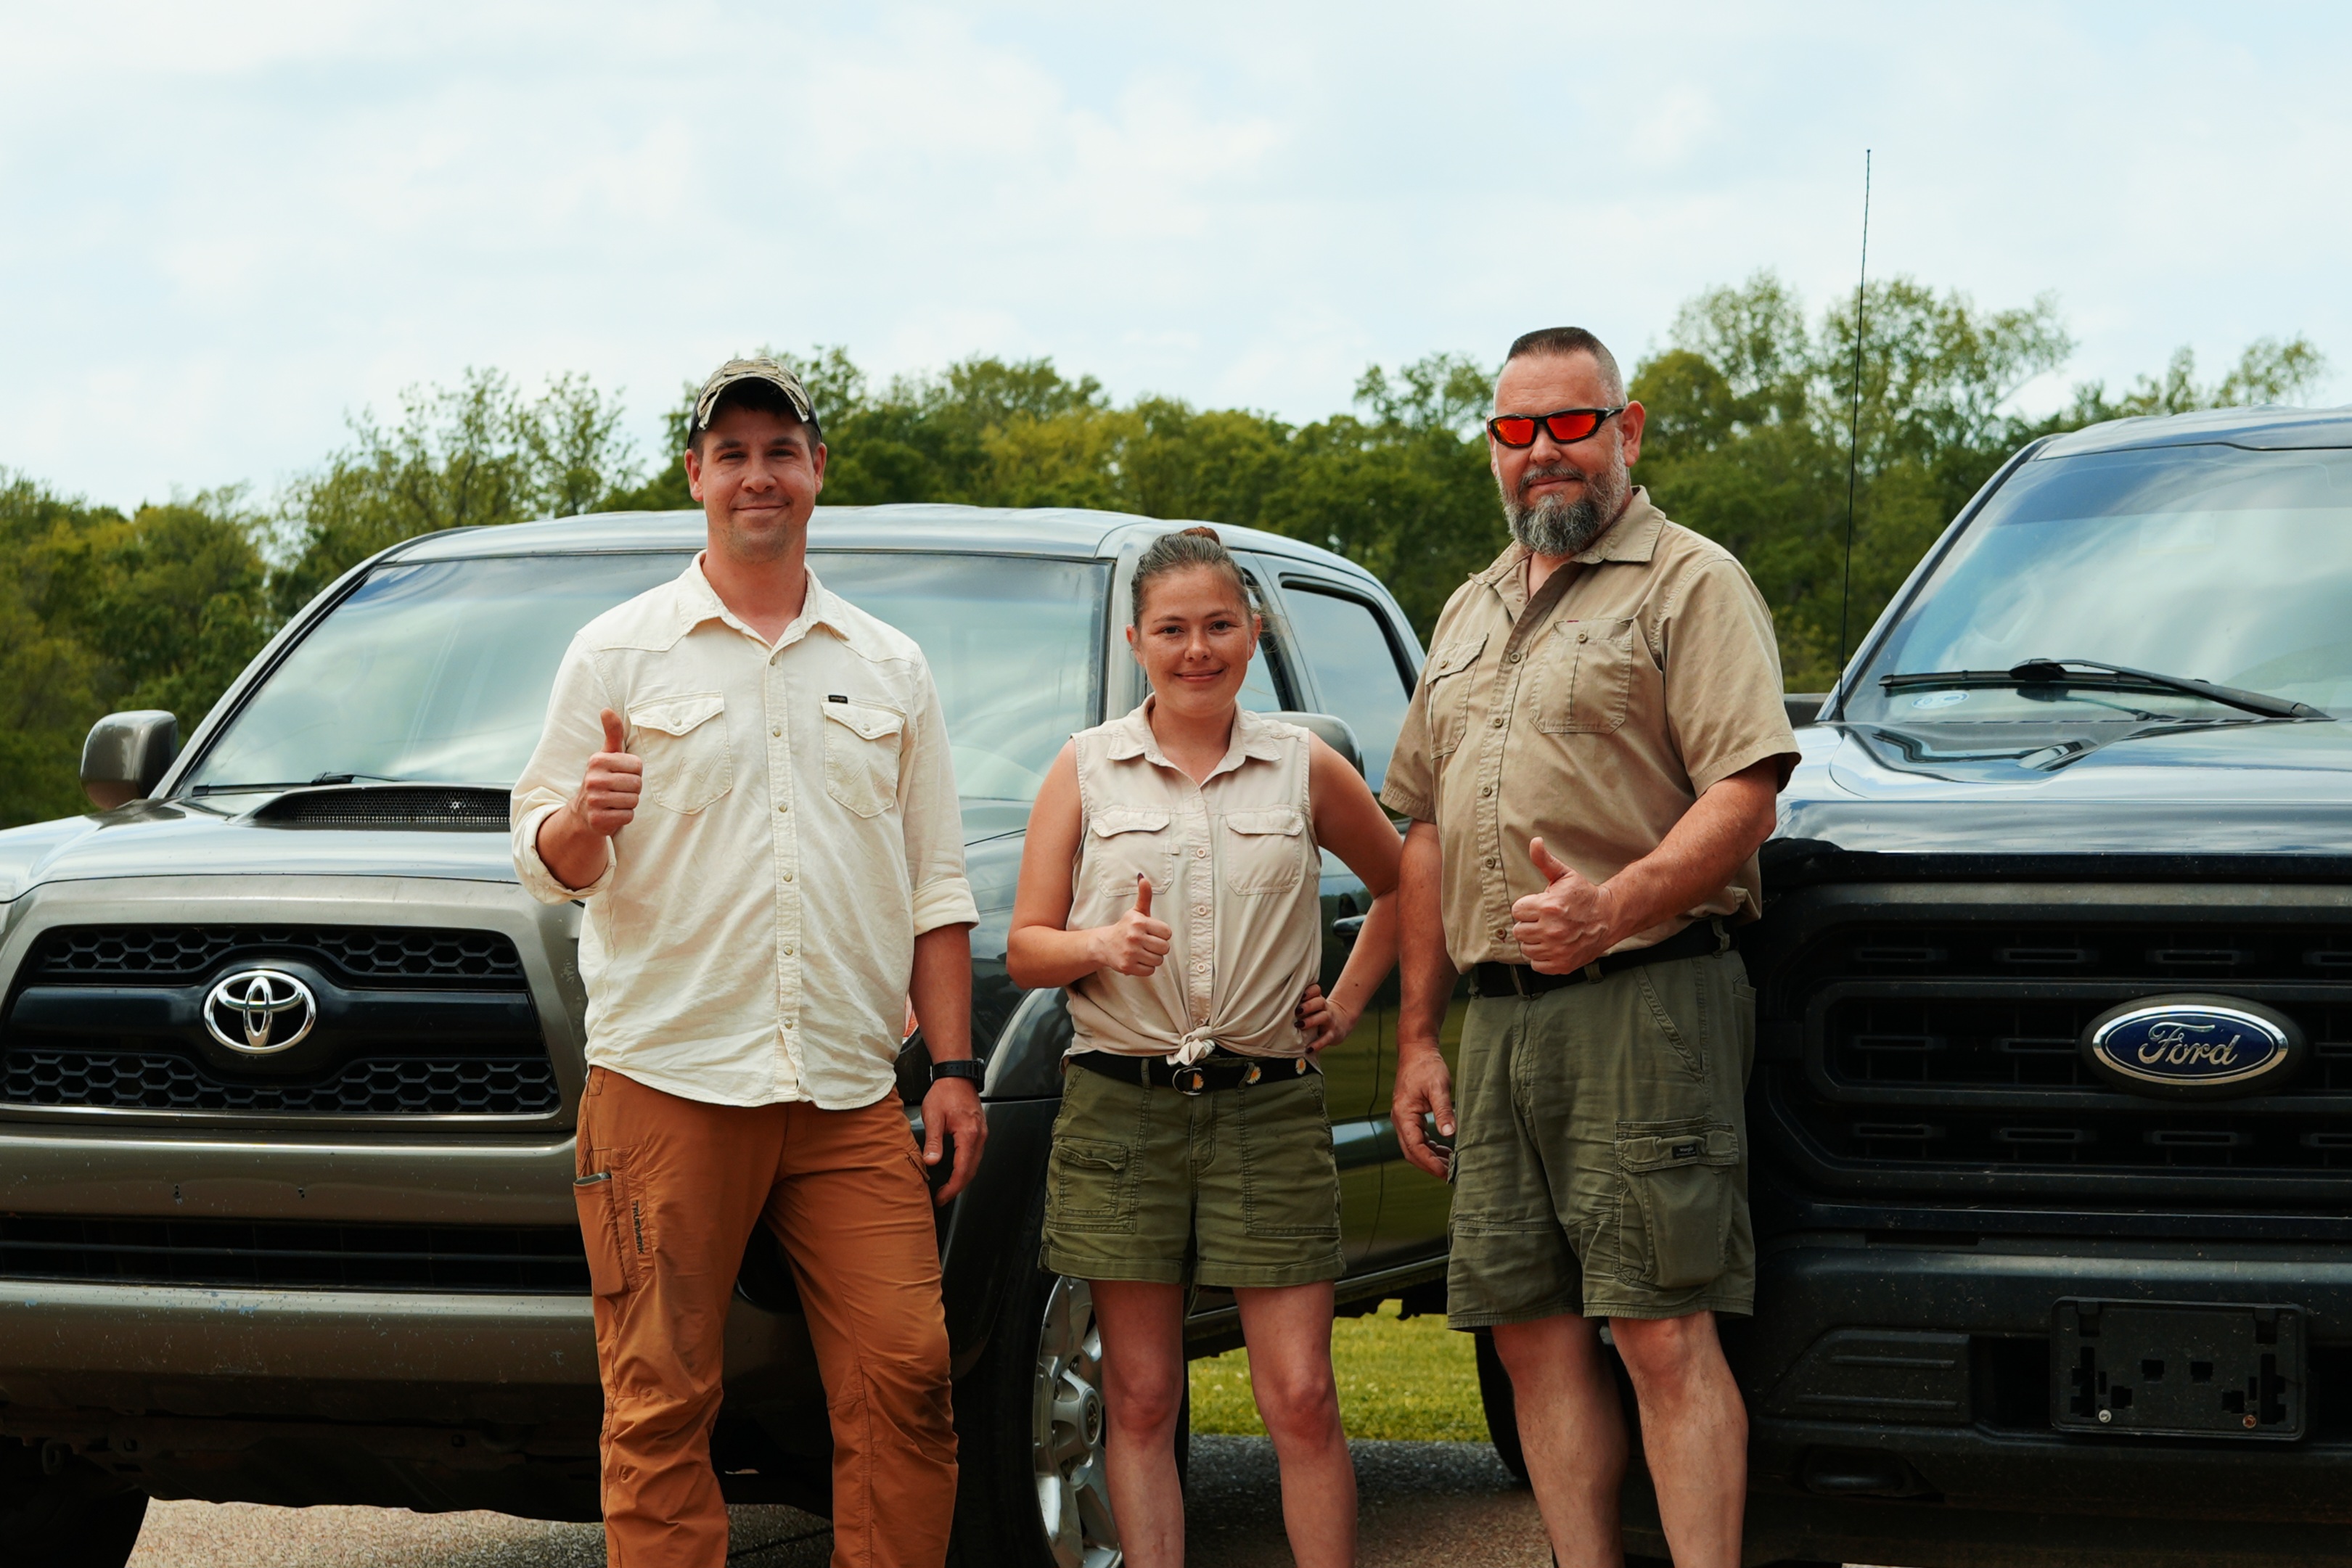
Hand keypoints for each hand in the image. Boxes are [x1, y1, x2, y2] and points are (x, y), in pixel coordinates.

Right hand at [569, 709, 642, 837]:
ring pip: (633, 801)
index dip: (634, 772)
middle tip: (618, 790)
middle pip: (637, 784)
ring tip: (615, 801)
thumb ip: (612, 733)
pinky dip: (624, 816)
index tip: (620, 774)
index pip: (637, 766)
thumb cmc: (602, 778)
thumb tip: (606, 709)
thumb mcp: (607, 754)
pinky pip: (627, 816)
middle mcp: (593, 779)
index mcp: (597, 761)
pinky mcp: (598, 820)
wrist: (583, 812)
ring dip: (628, 803)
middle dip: (632, 789)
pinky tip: (612, 813)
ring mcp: (594, 801)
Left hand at [920, 1076, 986, 1205]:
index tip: (941, 1197)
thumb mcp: (934, 1117)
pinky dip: (966, 1167)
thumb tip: (931, 1162)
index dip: (952, 1188)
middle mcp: (979, 1135)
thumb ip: (933, 1141)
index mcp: (969, 1134)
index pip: (963, 1170)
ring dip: (962, 1178)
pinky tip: (956, 1170)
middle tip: (942, 1197)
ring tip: (947, 1187)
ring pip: (975, 1164)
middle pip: (971, 1170)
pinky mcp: (980, 1131)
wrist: (956, 1075)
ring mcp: (982, 1133)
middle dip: (957, 1187)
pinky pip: (975, 1155)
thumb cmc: (945, 1092)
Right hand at [1092, 875, 1171, 976]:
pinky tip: (1138, 960)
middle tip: (1148, 944)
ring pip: (1158, 960)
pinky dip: (1146, 968)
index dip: (1162, 934)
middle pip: (1164, 948)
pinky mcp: (1127, 966)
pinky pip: (1150, 971)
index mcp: (1139, 922)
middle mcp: (1134, 936)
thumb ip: (1144, 896)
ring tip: (1142, 952)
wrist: (1104, 944)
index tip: (1152, 933)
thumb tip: (1143, 878)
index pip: (1167, 933)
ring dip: (1153, 958)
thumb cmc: (1125, 927)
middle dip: (1159, 947)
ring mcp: (1130, 952)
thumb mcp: (1136, 911)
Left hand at [1294, 982, 1357, 1051]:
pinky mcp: (1333, 1034)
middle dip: (1308, 1006)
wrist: (1341, 1022)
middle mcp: (1325, 1008)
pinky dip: (1317, 1044)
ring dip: (1311, 1021)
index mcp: (1318, 999)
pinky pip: (1326, 1039)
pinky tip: (1308, 1049)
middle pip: (1320, 1002)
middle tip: (1297, 1010)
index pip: (1316, 990)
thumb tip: (1277, 1003)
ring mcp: (1330, 1021)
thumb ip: (1300, 1003)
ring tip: (1299, 1025)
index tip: (1300, 994)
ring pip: (1323, 1017)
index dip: (1309, 991)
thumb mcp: (1313, 1005)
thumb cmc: (1318, 1013)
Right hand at [1391, 1039, 1455, 1179]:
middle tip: (1450, 1176)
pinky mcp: (1410, 1116)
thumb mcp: (1438, 1087)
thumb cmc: (1427, 1066)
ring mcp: (1404, 1118)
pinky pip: (1417, 1138)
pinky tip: (1445, 1150)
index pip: (1415, 1147)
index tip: (1446, 1173)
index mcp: (1404, 1115)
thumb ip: (1443, 1111)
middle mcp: (1400, 1119)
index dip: (1430, 1163)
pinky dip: (1430, 1148)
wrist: (1417, 1051)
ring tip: (1451, 1165)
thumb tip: (1450, 1134)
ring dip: (1430, 1158)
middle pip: (1411, 1152)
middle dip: (1430, 1165)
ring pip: (1414, 1147)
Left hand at [1509, 836, 1617, 973]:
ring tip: (1549, 932)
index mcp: (1548, 906)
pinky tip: (1553, 946)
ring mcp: (1557, 949)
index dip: (1527, 907)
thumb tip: (1534, 841)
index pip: (1517, 911)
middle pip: (1519, 930)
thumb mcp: (1565, 875)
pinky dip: (1542, 957)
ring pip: (1526, 948)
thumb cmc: (1584, 895)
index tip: (1540, 906)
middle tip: (1545, 920)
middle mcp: (1552, 930)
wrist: (1609, 918)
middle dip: (1529, 923)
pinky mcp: (1562, 964)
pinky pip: (1537, 964)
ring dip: (1534, 941)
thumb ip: (1544, 860)